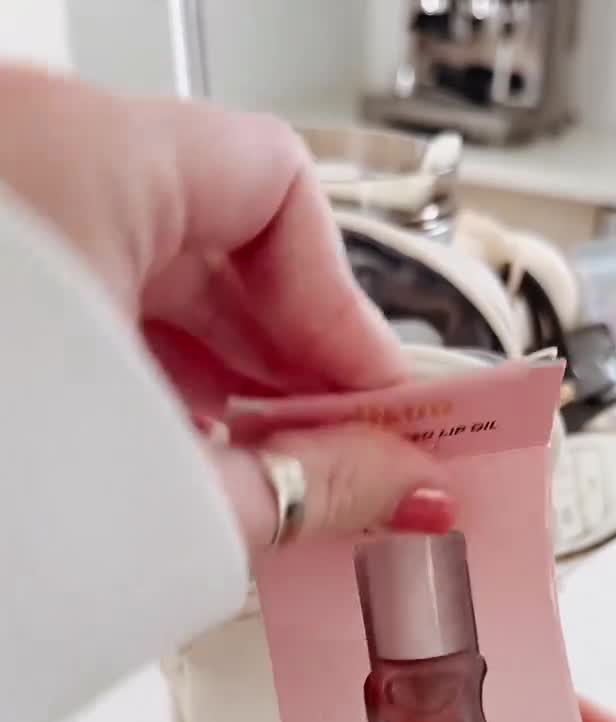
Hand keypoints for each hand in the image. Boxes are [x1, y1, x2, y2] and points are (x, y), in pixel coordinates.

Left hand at [0, 67, 452, 548]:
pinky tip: (171, 453)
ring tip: (263, 470)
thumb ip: (304, 482)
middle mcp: (11, 152)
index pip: (279, 189)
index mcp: (71, 154)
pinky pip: (79, 298)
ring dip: (218, 372)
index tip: (387, 405)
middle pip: (213, 230)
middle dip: (291, 357)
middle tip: (345, 451)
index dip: (351, 311)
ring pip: (142, 268)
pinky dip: (138, 371)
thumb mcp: (158, 493)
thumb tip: (393, 488)